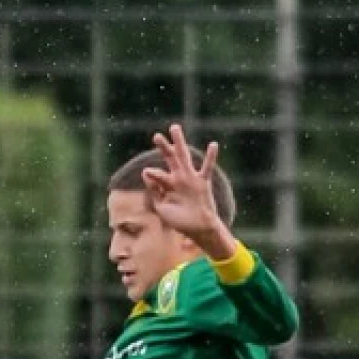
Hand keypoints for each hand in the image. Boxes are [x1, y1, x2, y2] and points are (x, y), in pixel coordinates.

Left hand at [140, 124, 235, 258]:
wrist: (198, 229)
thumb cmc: (179, 221)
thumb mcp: (161, 208)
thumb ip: (153, 191)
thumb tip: (145, 172)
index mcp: (168, 186)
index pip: (157, 175)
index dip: (152, 173)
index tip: (147, 172)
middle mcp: (179, 179)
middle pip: (170, 159)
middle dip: (163, 147)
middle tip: (156, 136)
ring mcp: (191, 179)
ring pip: (184, 157)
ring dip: (179, 143)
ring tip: (174, 128)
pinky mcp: (203, 183)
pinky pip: (207, 168)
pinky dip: (211, 157)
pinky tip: (213, 144)